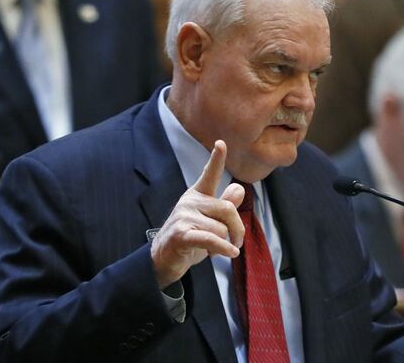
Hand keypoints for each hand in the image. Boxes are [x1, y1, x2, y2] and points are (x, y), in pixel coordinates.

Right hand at [150, 140, 245, 288]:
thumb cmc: (190, 239)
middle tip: (237, 242)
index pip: (209, 175)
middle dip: (237, 229)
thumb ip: (224, 205)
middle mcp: (190, 202)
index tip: (221, 143)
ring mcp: (184, 217)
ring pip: (221, 228)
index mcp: (197, 196)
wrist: (163, 260)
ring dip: (224, 244)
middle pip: (228, 208)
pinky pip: (211, 238)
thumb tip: (239, 189)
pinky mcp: (181, 234)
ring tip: (214, 251)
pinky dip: (223, 247)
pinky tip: (231, 253)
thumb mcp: (209, 221)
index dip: (216, 159)